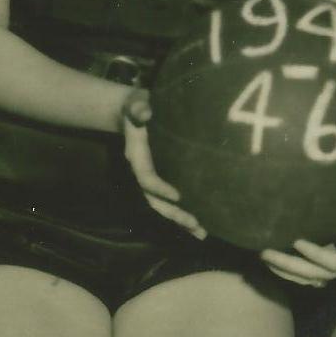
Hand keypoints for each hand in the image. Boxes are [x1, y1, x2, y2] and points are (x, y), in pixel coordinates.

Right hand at [116, 88, 202, 239]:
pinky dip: (183, 214)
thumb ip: (138, 107)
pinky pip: (170, 201)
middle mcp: (142, 172)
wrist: (133, 113)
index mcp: (137, 156)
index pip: (146, 177)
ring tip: (201, 234)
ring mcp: (152, 178)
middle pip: (155, 201)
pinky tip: (200, 224)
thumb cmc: (137, 105)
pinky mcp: (162, 179)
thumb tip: (144, 111)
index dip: (160, 188)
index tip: (178, 195)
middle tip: (195, 224)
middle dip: (174, 214)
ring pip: (163, 206)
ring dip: (181, 221)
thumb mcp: (135, 102)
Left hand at [263, 200, 335, 288]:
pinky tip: (272, 261)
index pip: (334, 262)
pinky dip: (289, 270)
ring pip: (307, 278)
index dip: (315, 254)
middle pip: (313, 274)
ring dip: (284, 270)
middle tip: (264, 253)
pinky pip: (307, 274)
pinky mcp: (330, 267)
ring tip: (263, 257)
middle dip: (288, 265)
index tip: (297, 241)